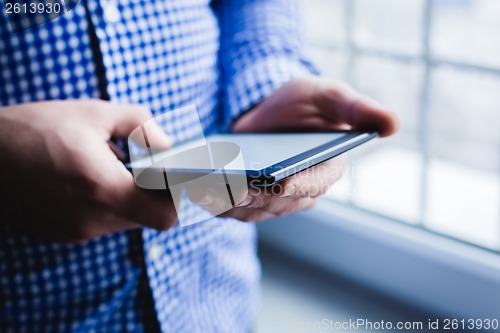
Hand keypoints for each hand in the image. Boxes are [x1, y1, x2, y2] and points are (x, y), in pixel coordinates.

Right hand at [0, 100, 176, 241]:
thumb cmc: (38, 127)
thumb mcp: (96, 112)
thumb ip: (144, 126)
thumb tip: (171, 146)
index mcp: (102, 188)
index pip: (165, 216)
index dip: (174, 197)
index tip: (170, 176)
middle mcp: (90, 219)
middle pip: (147, 218)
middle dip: (153, 194)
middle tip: (141, 165)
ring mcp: (75, 231)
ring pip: (126, 222)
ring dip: (129, 198)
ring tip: (109, 169)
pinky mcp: (63, 234)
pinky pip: (102, 224)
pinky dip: (107, 205)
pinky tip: (88, 180)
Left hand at [223, 77, 398, 220]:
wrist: (268, 110)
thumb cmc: (302, 102)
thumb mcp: (330, 95)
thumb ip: (357, 108)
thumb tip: (393, 124)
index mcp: (325, 170)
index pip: (314, 184)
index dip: (298, 185)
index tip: (280, 181)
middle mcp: (301, 191)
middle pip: (278, 204)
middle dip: (256, 197)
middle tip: (234, 186)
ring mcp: (273, 200)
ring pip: (253, 212)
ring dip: (231, 204)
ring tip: (210, 190)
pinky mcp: (249, 200)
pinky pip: (233, 210)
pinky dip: (217, 205)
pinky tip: (200, 192)